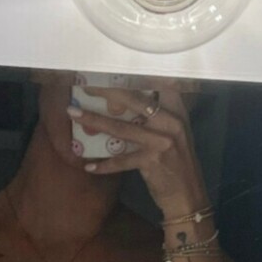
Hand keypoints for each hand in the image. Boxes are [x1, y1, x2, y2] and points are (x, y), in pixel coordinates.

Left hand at [68, 80, 208, 218]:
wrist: (188, 196)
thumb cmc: (177, 165)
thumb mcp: (175, 134)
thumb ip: (158, 117)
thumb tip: (125, 101)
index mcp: (177, 112)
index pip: (159, 83)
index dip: (136, 73)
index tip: (113, 65)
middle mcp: (171, 122)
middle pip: (134, 99)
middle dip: (106, 90)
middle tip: (84, 84)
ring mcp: (162, 141)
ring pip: (121, 127)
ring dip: (94, 120)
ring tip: (73, 113)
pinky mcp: (152, 161)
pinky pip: (121, 160)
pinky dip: (104, 165)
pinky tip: (88, 166)